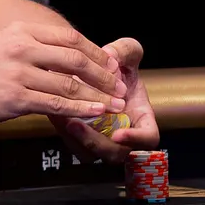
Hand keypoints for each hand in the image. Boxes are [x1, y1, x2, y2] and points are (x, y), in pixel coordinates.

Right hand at [0, 21, 127, 124]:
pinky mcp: (14, 98)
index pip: (69, 38)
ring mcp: (19, 73)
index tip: (109, 64)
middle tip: (119, 86)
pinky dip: (80, 109)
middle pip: (75, 59)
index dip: (94, 52)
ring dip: (97, 96)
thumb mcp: (1, 45)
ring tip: (114, 104)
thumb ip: (29, 48)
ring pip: (69, 84)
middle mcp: (22, 48)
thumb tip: (60, 59)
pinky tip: (93, 114)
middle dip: (102, 74)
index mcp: (21, 32)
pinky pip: (56, 104)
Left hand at [52, 37, 158, 163]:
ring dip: (76, 139)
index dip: (136, 139)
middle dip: (96, 142)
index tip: (120, 133)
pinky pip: (72, 144)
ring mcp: (100, 138)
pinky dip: (64, 132)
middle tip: (77, 124)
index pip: (148, 138)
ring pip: (90, 153)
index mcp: (140, 118)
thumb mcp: (125, 52)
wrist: (92, 70)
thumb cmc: (116, 65)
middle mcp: (122, 133)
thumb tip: (112, 55)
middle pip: (115, 154)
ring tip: (63, 118)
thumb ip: (125, 50)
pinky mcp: (79, 137)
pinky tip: (55, 113)